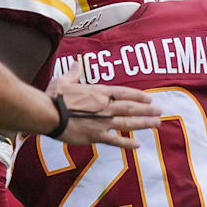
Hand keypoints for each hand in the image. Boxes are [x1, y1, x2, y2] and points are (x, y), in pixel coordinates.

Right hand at [45, 64, 161, 148]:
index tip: (149, 98)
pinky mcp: (95, 136)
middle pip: (131, 108)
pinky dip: (127, 143)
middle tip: (160, 111)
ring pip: (128, 123)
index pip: (124, 93)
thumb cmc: (53, 97)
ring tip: (157, 124)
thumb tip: (79, 62)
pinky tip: (138, 145)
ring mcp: (102, 122)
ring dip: (144, 123)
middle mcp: (105, 106)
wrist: (47, 114)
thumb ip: (75, 72)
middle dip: (147, 110)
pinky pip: (115, 140)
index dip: (138, 96)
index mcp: (98, 93)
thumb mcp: (64, 80)